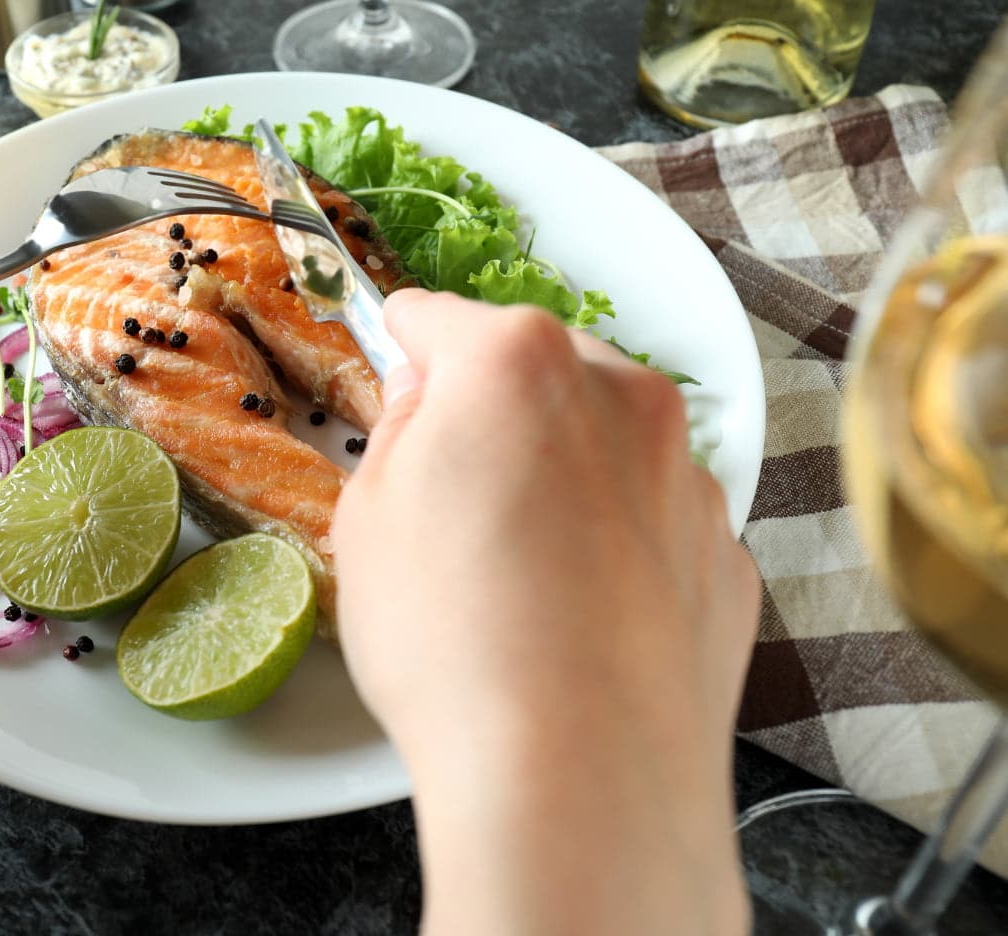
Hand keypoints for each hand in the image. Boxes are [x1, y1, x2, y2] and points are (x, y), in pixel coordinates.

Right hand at [332, 289, 758, 935]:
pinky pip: (653, 519)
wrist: (579, 777)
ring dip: (559, 474)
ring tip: (512, 573)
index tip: (393, 365)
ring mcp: (688, 476)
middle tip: (445, 493)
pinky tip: (574, 616)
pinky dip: (615, 543)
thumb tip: (427, 406)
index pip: (436, 316)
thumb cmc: (455, 642)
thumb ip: (399, 430)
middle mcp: (622, 396)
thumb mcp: (367, 518)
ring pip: (602, 444)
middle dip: (490, 411)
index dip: (400, 345)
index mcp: (517, 363)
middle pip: (533, 371)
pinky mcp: (726, 552)